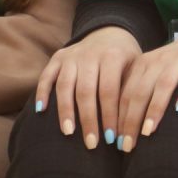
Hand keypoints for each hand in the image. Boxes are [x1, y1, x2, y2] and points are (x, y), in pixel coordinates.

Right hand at [34, 26, 142, 150]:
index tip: (112, 138)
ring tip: (68, 133)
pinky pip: (47, 75)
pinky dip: (42, 92)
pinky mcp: (58, 57)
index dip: (110, 115)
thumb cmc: (125, 59)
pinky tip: (41, 111)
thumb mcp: (135, 67)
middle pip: (86, 91)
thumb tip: (132, 127)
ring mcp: (72, 55)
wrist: (109, 32)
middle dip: (88, 120)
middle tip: (92, 144)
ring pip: (65, 86)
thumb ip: (131, 90)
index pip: (110, 91)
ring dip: (65, 111)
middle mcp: (90, 55)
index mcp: (112, 56)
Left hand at [113, 32, 177, 151]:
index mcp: (142, 64)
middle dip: (132, 120)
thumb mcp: (152, 74)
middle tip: (129, 145)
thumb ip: (138, 92)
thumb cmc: (174, 67)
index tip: (117, 142)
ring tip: (148, 131)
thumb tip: (120, 129)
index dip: (120, 118)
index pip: (126, 94)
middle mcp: (158, 60)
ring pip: (164, 85)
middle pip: (141, 91)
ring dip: (154, 108)